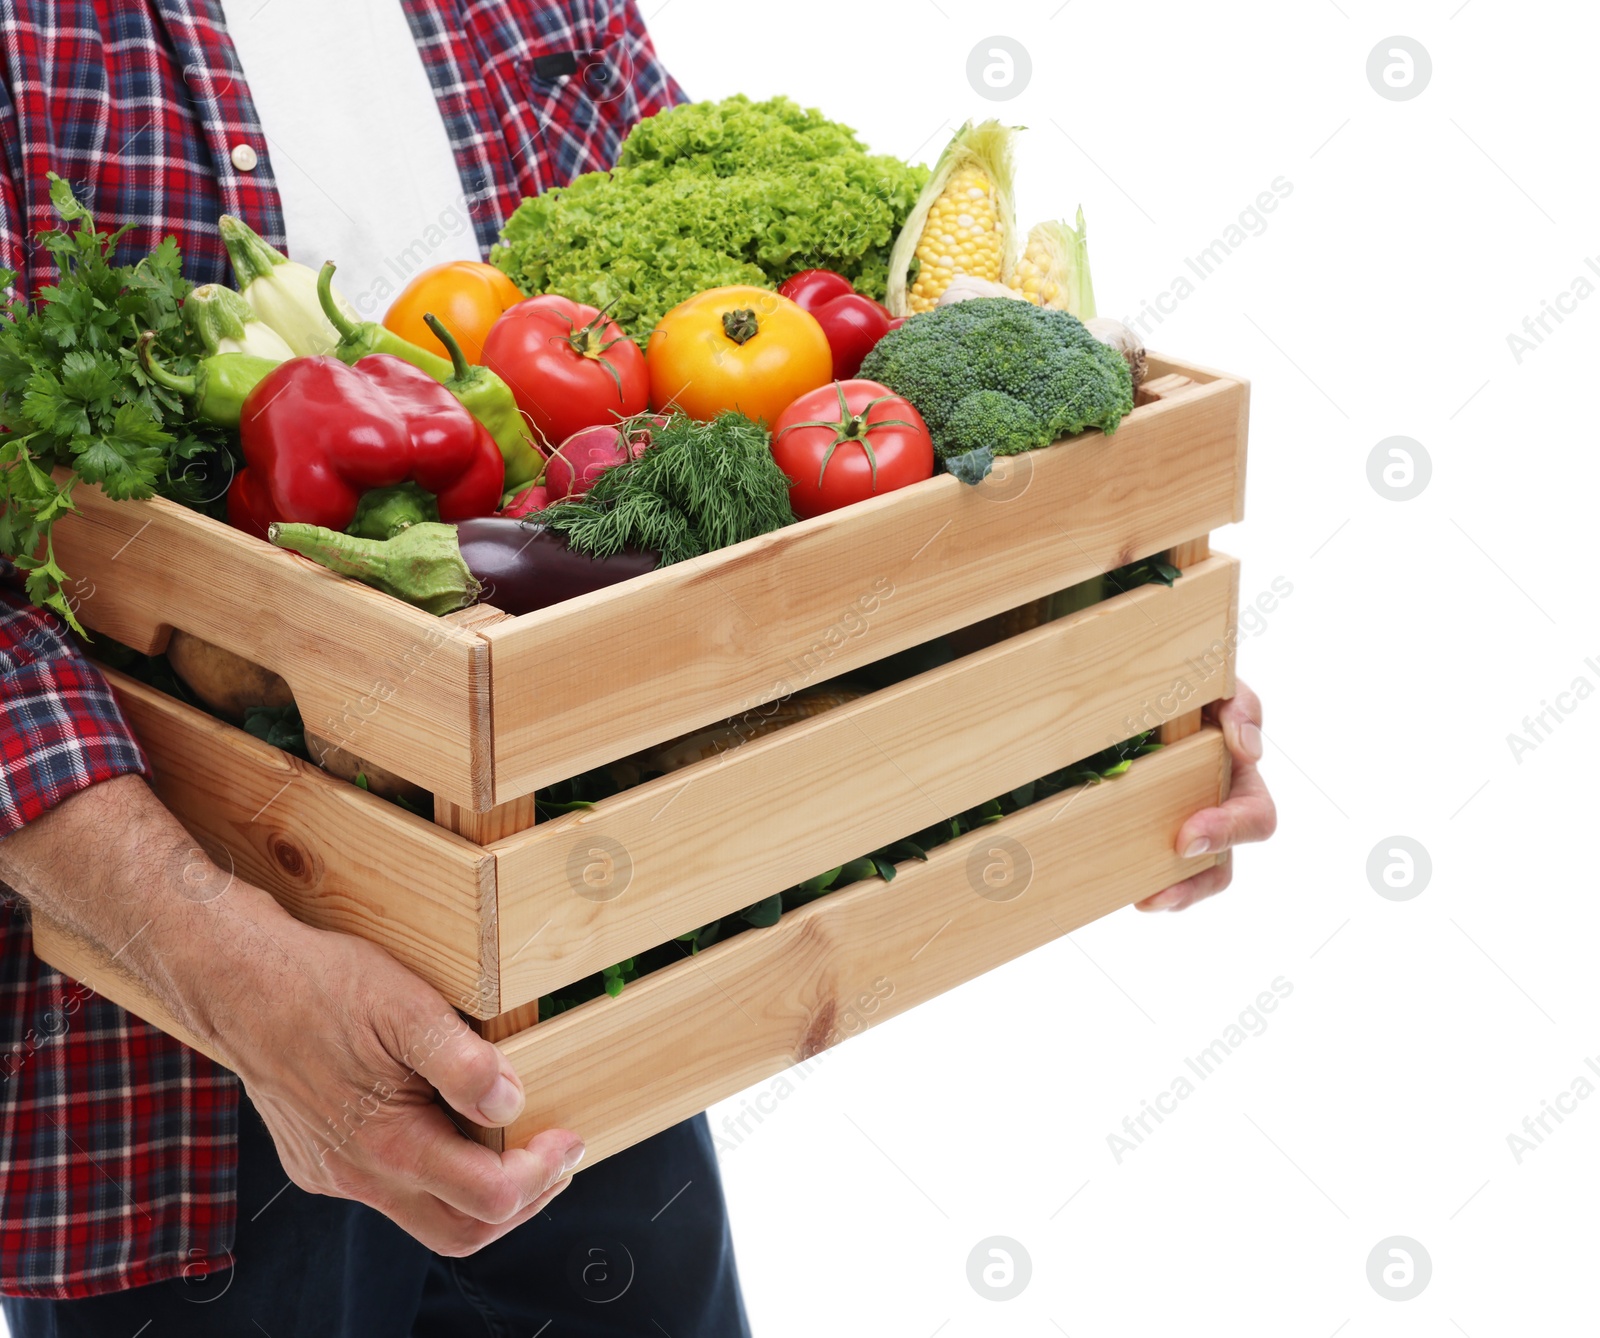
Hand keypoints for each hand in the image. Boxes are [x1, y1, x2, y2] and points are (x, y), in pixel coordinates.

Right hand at [220, 914, 583, 1255]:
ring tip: (516, 1143)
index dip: (543, 1175)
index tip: (569, 1139)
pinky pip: (388, 1188)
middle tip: (557, 1157)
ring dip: (479, 1191)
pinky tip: (452, 1127)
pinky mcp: (318, 1161)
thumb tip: (511, 1104)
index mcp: (387, 1144)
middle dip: (523, 1202)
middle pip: (461, 1231)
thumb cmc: (320, 984)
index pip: (489, 1199)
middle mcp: (358, 1174)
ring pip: (423, 1214)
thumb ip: (464, 1063)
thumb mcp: (407, 1006)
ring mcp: (334, 1173)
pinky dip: (435, 1173)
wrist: (237, 981)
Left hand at [1136, 681, 1275, 912]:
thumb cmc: (1188, 685)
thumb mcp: (1218, 686)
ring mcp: (1178, 822)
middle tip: (1158, 892)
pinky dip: (1136, 877)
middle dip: (1195, 883)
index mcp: (1237, 778)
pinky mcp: (1142, 827)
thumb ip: (1240, 706)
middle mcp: (1213, 809)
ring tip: (1143, 900)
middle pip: (1221, 866)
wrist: (1140, 681)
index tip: (1186, 838)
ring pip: (1189, 877)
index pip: (1253, 818)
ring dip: (1171, 894)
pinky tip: (1116, 882)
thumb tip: (1247, 750)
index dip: (1226, 832)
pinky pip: (1147, 864)